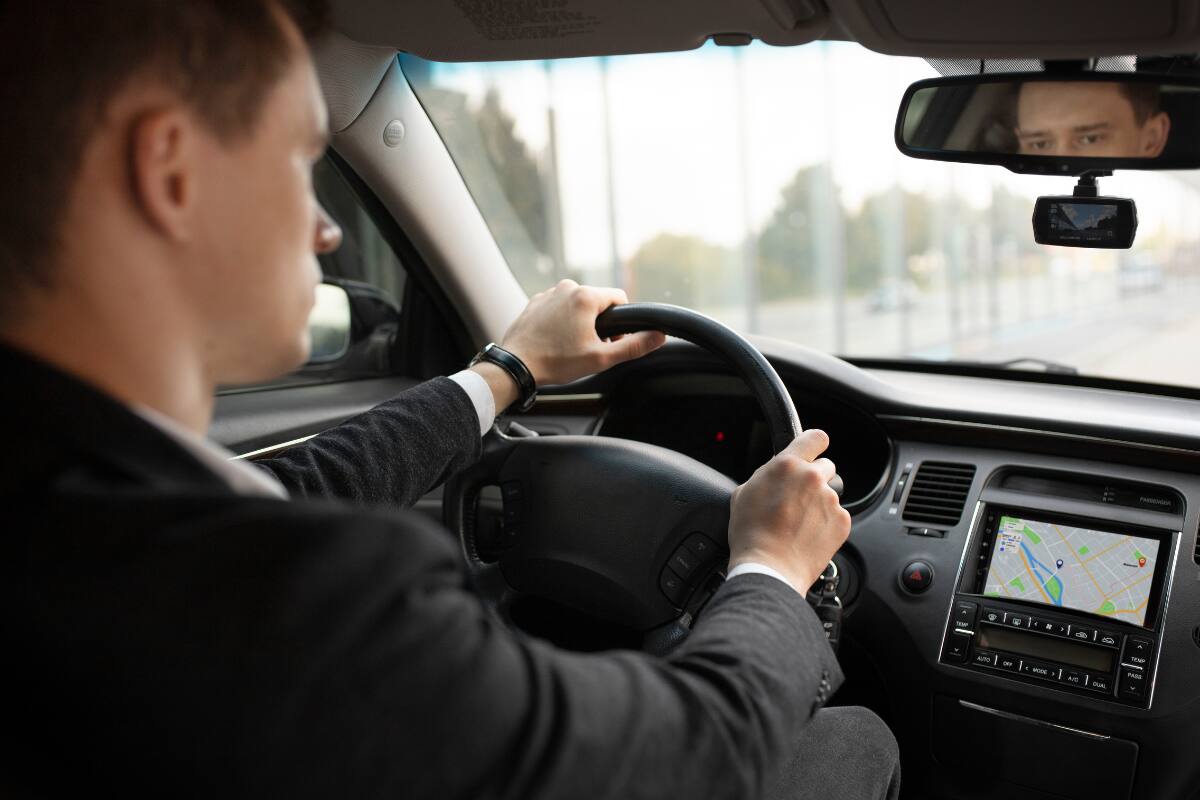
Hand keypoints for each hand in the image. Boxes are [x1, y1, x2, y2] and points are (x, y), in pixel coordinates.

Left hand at [499, 280, 665, 385]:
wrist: (516, 365)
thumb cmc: (556, 362)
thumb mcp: (600, 358)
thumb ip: (633, 346)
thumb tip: (658, 336)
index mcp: (585, 296)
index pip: (619, 298)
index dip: (621, 322)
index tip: (610, 341)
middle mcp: (567, 287)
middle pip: (598, 302)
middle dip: (600, 323)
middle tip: (589, 347)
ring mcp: (549, 293)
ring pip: (578, 304)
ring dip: (581, 322)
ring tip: (570, 346)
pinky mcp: (535, 302)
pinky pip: (559, 307)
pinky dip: (562, 321)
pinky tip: (555, 341)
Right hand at [727, 429, 849, 592]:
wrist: (769, 568)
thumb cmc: (751, 534)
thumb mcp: (744, 493)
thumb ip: (767, 475)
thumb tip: (775, 473)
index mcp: (787, 465)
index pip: (815, 437)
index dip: (815, 443)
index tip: (814, 450)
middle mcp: (812, 478)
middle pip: (826, 467)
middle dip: (814, 479)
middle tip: (798, 499)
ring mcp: (830, 500)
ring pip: (830, 494)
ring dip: (819, 504)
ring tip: (799, 524)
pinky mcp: (842, 521)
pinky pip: (838, 515)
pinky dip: (826, 523)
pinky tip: (808, 534)